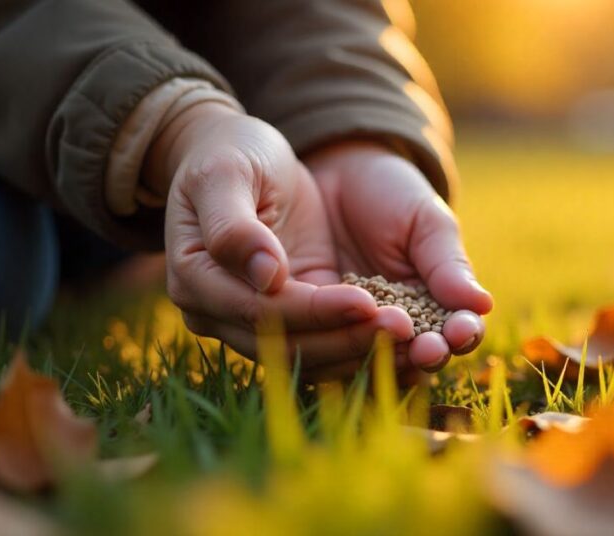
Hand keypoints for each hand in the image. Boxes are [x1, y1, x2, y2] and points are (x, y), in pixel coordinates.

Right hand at [149, 104, 412, 370]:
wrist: (239, 153)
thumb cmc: (229, 154)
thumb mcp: (225, 173)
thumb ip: (234, 225)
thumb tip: (266, 277)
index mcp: (194, 278)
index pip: (260, 311)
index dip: (314, 311)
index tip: (366, 301)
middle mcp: (218, 312)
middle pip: (288, 346)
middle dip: (348, 341)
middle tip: (406, 330)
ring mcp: (253, 321)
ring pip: (311, 357)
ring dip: (363, 354)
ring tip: (418, 344)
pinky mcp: (290, 316)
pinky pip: (326, 345)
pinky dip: (365, 349)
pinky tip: (409, 345)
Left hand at [304, 141, 492, 372]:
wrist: (335, 174)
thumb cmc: (392, 196)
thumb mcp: (425, 223)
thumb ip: (448, 265)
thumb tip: (483, 304)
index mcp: (434, 305)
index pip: (456, 331)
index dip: (462, 334)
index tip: (461, 330)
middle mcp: (398, 327)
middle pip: (419, 356)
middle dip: (427, 354)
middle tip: (428, 349)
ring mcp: (354, 329)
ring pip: (374, 359)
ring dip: (385, 356)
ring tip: (391, 341)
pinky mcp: (312, 323)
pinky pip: (326, 347)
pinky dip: (337, 349)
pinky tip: (344, 340)